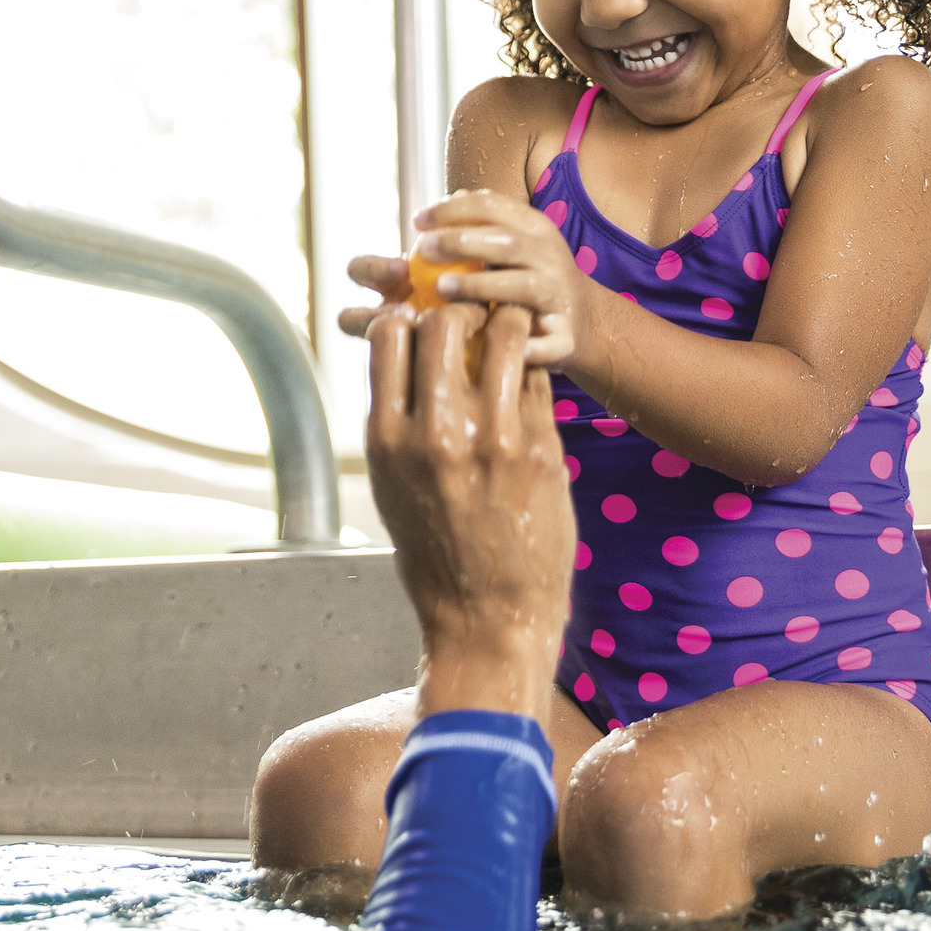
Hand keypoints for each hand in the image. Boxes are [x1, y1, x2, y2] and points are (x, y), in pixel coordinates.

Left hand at [339, 190, 587, 369]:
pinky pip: (549, 343)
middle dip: (461, 241)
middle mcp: (548, 256)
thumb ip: (460, 239)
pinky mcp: (567, 337)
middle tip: (421, 249)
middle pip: (504, 241)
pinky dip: (526, 345)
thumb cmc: (517, 285)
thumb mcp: (498, 252)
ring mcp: (560, 295)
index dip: (450, 209)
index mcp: (530, 228)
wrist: (579, 323)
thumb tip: (404, 234)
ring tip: (443, 289)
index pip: (491, 205)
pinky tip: (489, 345)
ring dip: (481, 286)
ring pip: (522, 286)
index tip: (416, 221)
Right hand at [365, 301, 573, 718]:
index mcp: (388, 438)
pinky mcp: (542, 450)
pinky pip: (536, 378)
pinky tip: (528, 375)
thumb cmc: (435, 555)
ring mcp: (494, 438)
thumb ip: (395, 422)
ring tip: (508, 333)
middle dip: (457, 311)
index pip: (391, 337)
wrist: (487, 619)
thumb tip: (400, 362)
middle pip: (443, 322)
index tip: (420, 320)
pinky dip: (531, 366)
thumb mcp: (392, 486)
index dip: (407, 317)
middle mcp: (436, 432)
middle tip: (470, 320)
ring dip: (505, 323)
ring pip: (503, 334)